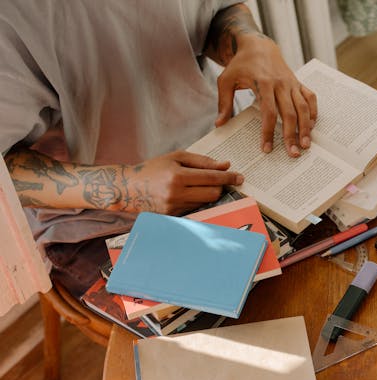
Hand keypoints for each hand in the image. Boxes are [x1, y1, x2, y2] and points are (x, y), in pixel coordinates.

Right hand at [123, 150, 242, 213]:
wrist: (128, 188)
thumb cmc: (153, 169)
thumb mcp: (176, 158)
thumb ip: (202, 161)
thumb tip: (225, 165)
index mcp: (177, 176)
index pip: (211, 178)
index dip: (228, 177)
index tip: (240, 177)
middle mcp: (176, 193)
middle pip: (213, 193)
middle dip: (220, 186)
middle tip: (220, 180)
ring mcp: (174, 207)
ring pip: (205, 202)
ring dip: (208, 193)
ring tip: (197, 185)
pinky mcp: (173, 216)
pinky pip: (195, 208)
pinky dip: (198, 201)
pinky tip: (189, 194)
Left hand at [215, 37, 317, 156]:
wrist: (258, 46)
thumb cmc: (240, 65)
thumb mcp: (226, 80)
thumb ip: (223, 103)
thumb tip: (219, 125)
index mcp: (262, 83)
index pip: (268, 112)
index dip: (268, 132)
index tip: (267, 149)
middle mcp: (280, 83)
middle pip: (289, 113)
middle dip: (291, 135)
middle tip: (293, 154)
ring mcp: (291, 83)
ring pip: (302, 107)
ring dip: (306, 127)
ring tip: (306, 145)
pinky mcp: (298, 82)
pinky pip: (310, 98)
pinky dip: (313, 112)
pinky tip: (311, 126)